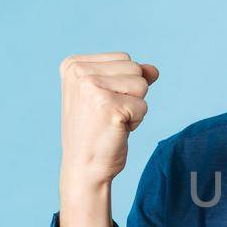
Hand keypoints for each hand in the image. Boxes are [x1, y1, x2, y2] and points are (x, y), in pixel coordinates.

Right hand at [58, 52, 158, 188]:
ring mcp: (92, 88)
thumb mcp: (109, 95)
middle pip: (134, 68)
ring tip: (112, 121)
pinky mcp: (109, 106)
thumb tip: (154, 70)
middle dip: (131, 94)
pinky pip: (143, 106)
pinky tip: (115, 130)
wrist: (83, 167)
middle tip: (107, 114)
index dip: (121, 84)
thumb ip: (130, 76)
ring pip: (142, 84)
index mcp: (73, 65)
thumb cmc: (96, 131)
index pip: (123, 58)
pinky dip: (136, 121)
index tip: (100, 104)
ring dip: (135, 107)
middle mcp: (79, 72)